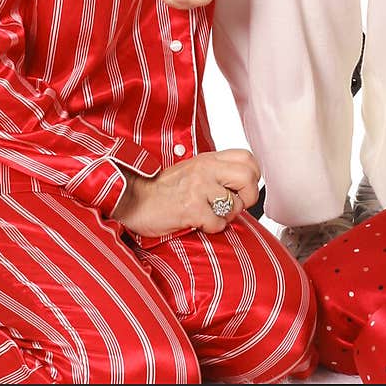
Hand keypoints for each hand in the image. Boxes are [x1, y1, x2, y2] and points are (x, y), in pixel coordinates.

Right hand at [112, 148, 260, 236]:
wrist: (132, 199)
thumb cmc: (162, 190)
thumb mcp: (193, 171)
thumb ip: (216, 173)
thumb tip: (241, 187)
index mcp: (208, 159)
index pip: (248, 157)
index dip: (253, 176)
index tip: (243, 189)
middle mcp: (205, 169)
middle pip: (248, 177)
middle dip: (248, 196)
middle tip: (234, 205)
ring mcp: (198, 187)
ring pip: (234, 204)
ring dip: (226, 216)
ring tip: (211, 216)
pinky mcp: (191, 208)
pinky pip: (217, 223)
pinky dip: (211, 228)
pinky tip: (198, 223)